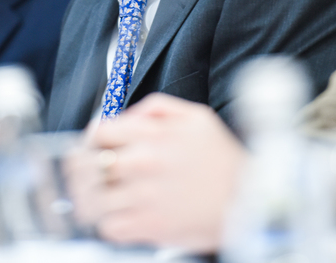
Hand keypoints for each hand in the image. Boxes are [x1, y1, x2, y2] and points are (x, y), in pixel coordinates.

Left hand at [66, 93, 246, 252]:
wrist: (251, 202)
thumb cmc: (225, 162)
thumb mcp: (197, 116)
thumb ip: (156, 108)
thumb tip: (126, 114)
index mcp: (152, 135)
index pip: (99, 133)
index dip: (92, 139)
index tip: (94, 147)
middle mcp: (143, 164)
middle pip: (88, 164)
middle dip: (84, 168)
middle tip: (89, 173)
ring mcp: (143, 197)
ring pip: (93, 197)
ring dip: (91, 197)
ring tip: (98, 196)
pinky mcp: (149, 227)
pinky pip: (109, 227)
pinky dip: (106, 223)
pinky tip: (115, 216)